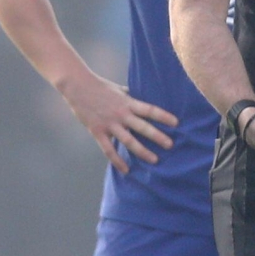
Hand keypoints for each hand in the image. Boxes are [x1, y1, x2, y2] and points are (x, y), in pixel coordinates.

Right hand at [60, 72, 176, 173]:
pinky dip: (118, 161)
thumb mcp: (120, 89)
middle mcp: (121, 114)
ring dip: (142, 151)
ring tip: (155, 160)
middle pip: (143, 127)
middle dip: (158, 137)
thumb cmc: (100, 86)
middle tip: (171, 145)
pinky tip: (126, 170)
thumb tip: (146, 98)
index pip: (150, 110)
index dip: (164, 116)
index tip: (176, 123)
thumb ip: (132, 97)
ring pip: (129, 141)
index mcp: (128, 102)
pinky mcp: (97, 131)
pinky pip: (109, 150)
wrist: (78, 86)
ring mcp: (109, 124)